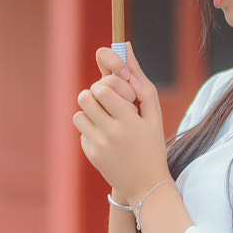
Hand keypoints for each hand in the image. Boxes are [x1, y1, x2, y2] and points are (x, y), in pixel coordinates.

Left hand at [73, 43, 169, 202]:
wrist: (147, 185)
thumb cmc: (153, 143)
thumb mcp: (153, 113)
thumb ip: (140, 79)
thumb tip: (125, 46)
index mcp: (129, 120)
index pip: (103, 88)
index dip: (107, 85)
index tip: (117, 92)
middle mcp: (111, 133)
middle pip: (86, 96)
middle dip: (96, 95)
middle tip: (109, 103)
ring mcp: (98, 145)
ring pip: (79, 112)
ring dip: (90, 111)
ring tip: (107, 119)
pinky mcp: (90, 154)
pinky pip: (81, 130)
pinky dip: (91, 129)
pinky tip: (107, 139)